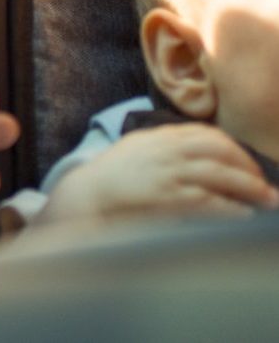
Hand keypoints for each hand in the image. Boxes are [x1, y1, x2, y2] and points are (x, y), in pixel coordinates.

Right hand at [42, 123, 278, 224]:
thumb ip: (166, 145)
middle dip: (247, 166)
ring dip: (248, 187)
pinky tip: (243, 214)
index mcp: (160, 135)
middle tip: (265, 185)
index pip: (206, 133)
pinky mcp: (166, 197)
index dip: (233, 148)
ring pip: (218, 173)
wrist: (88, 193)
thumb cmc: (115, 175)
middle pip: (218, 149)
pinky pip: (207, 200)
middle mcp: (166, 149)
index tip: (248, 163)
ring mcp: (166, 172)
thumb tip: (199, 152)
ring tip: (267, 199)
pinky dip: (229, 208)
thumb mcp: (139, 148)